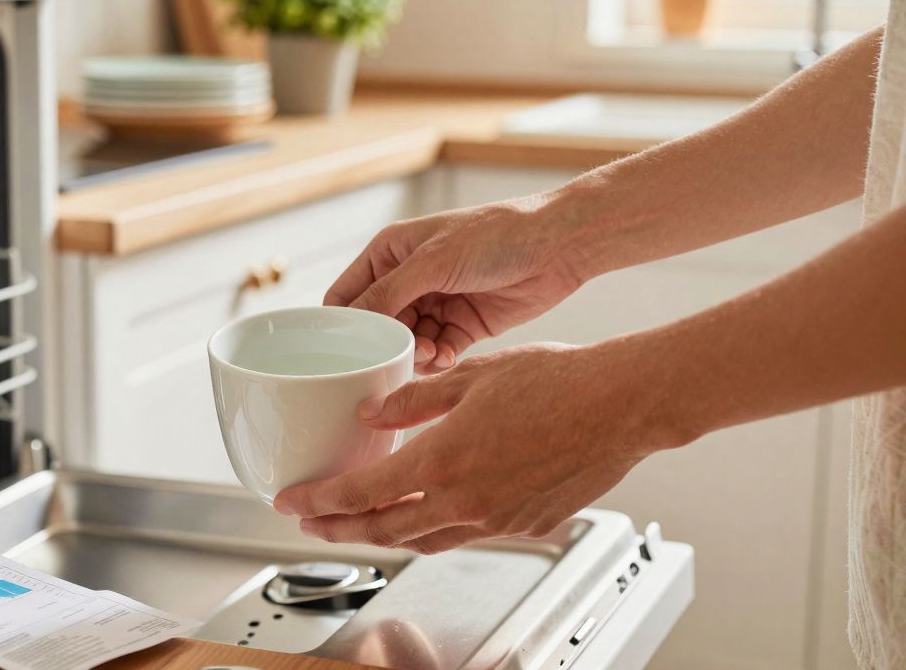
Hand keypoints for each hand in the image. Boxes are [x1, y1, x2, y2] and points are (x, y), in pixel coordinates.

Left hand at [273, 342, 666, 552]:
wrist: (624, 405)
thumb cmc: (558, 382)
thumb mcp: (472, 377)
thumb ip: (413, 400)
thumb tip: (371, 413)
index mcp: (442, 463)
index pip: (360, 495)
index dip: (318, 503)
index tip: (292, 503)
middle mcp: (465, 502)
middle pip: (385, 531)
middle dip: (341, 530)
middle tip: (312, 524)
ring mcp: (497, 520)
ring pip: (425, 539)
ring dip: (387, 533)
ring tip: (362, 522)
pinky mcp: (526, 525)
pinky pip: (466, 534)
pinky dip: (437, 526)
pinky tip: (430, 510)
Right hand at [326, 200, 586, 373]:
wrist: (557, 247)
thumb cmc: (495, 236)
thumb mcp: (432, 262)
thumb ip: (388, 293)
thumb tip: (352, 323)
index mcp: (390, 253)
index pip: (346, 294)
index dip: (341, 323)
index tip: (344, 350)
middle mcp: (408, 279)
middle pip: (377, 326)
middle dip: (385, 343)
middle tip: (403, 349)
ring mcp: (435, 304)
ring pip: (406, 344)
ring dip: (414, 353)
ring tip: (431, 349)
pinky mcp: (461, 326)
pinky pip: (436, 353)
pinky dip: (438, 359)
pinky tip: (448, 354)